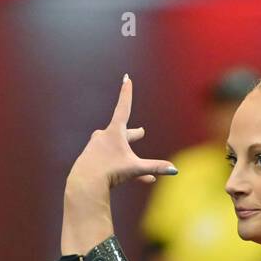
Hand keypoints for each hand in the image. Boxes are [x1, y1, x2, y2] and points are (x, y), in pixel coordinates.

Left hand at [67, 74, 177, 195]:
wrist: (85, 183)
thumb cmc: (110, 172)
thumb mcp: (135, 168)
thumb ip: (155, 168)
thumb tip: (175, 171)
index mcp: (114, 132)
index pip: (124, 107)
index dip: (127, 92)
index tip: (126, 78)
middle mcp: (104, 136)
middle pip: (122, 132)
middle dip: (132, 135)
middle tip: (140, 133)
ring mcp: (96, 146)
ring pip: (116, 149)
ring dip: (126, 154)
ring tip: (130, 159)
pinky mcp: (91, 158)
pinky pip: (110, 161)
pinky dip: (120, 166)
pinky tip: (132, 178)